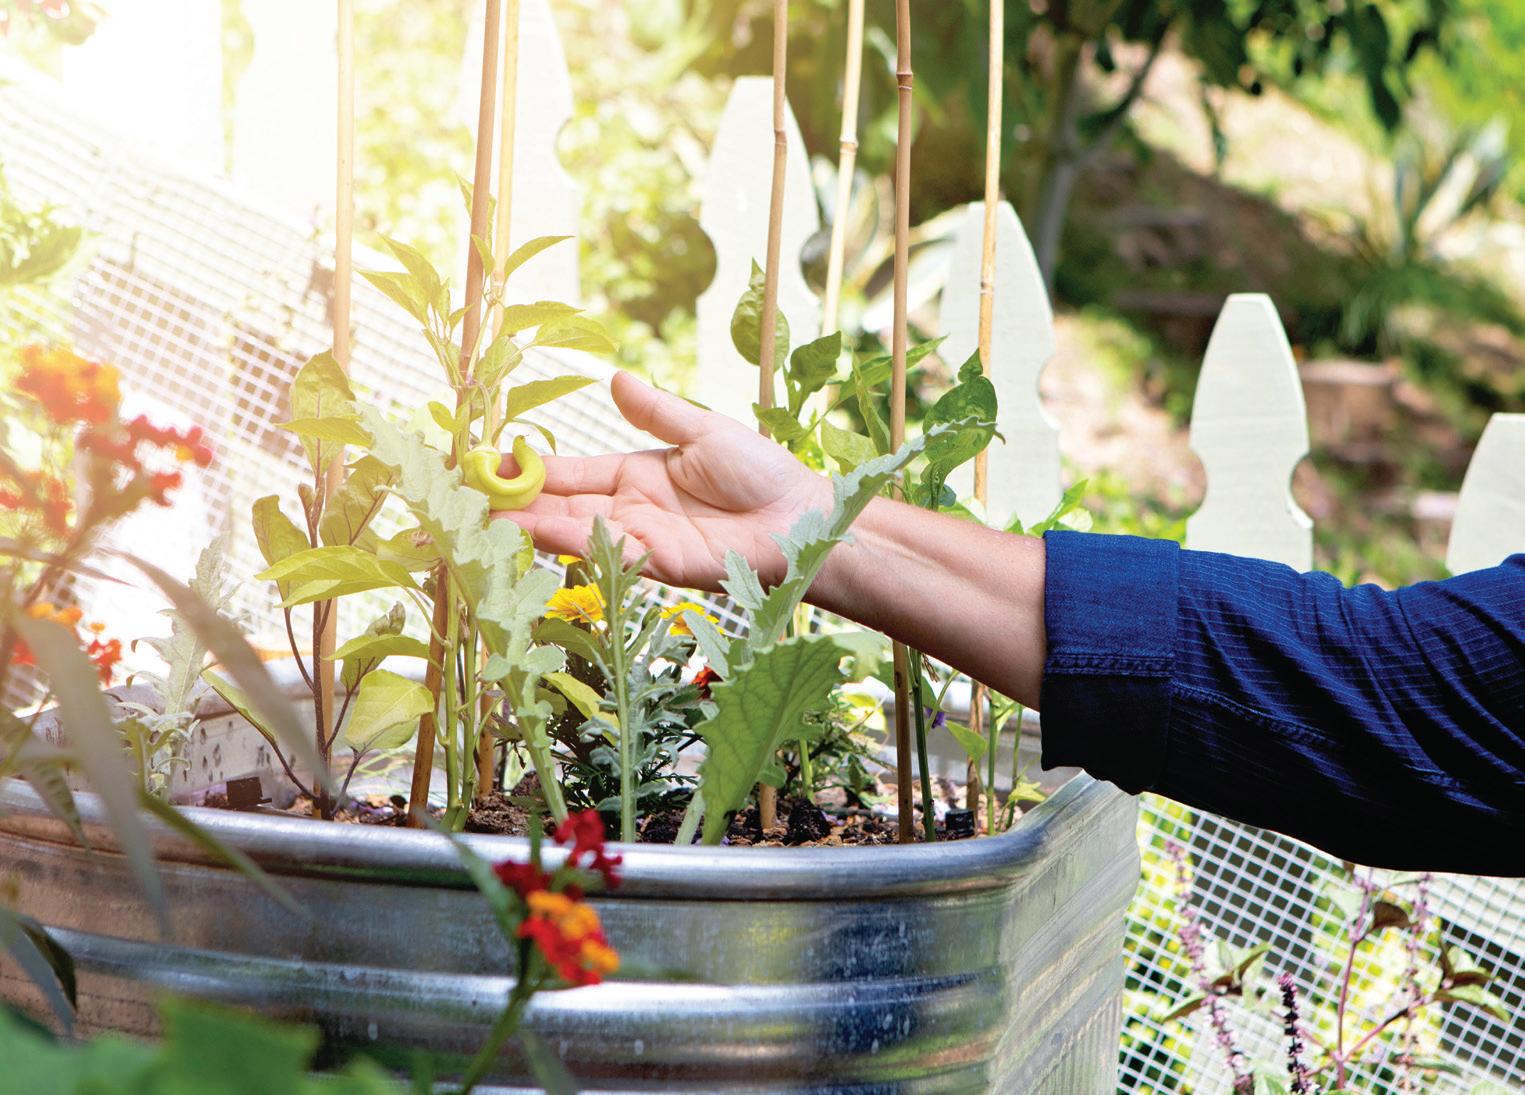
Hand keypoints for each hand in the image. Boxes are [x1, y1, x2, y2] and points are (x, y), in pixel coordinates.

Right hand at [498, 372, 829, 590]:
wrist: (802, 515)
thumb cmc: (761, 473)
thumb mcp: (703, 430)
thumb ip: (657, 411)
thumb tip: (616, 377)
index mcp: (633, 477)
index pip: (568, 473)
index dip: (528, 469)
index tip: (485, 462)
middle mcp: (628, 512)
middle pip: (559, 508)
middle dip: (511, 506)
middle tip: (462, 501)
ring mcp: (641, 540)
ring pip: (574, 534)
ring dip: (530, 528)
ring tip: (484, 519)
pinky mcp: (661, 563)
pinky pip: (610, 552)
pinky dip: (575, 543)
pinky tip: (541, 531)